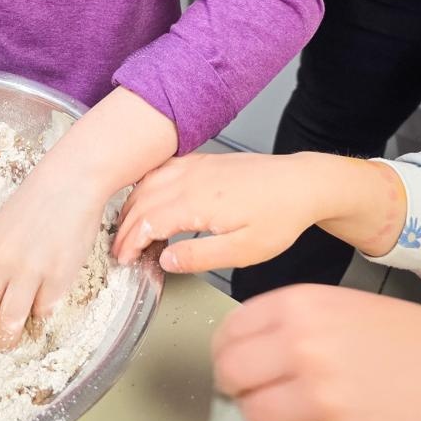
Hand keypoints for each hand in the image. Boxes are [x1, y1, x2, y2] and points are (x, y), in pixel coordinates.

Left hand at [0, 86, 178, 346]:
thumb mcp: (4, 224)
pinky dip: (44, 306)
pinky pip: (44, 308)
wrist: (72, 181)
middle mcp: (2, 262)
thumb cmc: (40, 198)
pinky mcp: (58, 277)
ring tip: (19, 330)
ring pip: (12, 318)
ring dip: (15, 327)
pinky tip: (48, 293)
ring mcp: (30, 271)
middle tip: (0, 332)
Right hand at [114, 151, 406, 269]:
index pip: (148, 222)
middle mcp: (190, 178)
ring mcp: (195, 166)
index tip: (123, 259)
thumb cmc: (279, 217)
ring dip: (131, 205)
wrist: (301, 183)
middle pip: (141, 201)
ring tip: (126, 227)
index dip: (130, 242)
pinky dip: (145, 184)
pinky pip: (162, 169)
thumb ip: (200, 257)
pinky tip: (144, 194)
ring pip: (147, 183)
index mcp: (197, 202)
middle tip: (119, 250)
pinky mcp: (202, 160)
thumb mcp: (244, 251)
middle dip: (124, 227)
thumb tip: (165, 260)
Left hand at [212, 285, 420, 420]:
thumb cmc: (400, 338)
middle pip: (231, 375)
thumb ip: (283, 321)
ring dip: (274, 415)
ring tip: (307, 406)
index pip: (228, 332)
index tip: (231, 363)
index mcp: (298, 305)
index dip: (225, 352)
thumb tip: (234, 349)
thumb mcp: (334, 304)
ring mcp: (322, 397)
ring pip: (257, 415)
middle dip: (238, 386)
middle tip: (257, 390)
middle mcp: (304, 346)